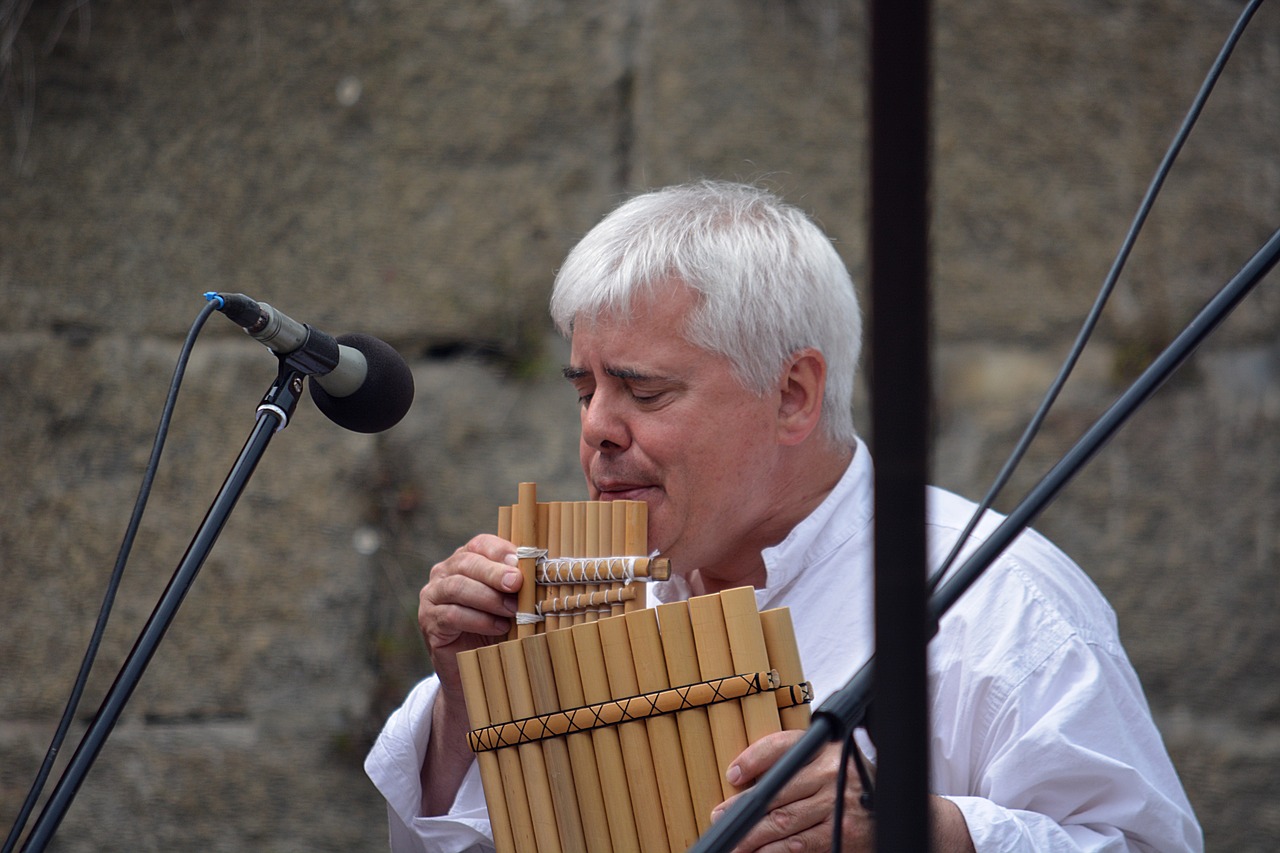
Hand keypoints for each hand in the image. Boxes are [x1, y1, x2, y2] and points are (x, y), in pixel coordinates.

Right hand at [418, 533, 522, 696]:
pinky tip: (498, 627)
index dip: (500, 550)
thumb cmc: (497, 627)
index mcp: (465, 560)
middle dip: (494, 573)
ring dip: (489, 598)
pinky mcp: (429, 622)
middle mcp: (444, 573)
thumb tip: (540, 570)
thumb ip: (518, 585)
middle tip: (516, 583)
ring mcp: (432, 596)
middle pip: (467, 563)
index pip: (480, 544)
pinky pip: (451, 615)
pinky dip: (479, 620)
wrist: (476, 666)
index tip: (521, 561)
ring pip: (457, 587)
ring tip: (512, 610)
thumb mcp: (511, 602)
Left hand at [711, 730, 873, 852]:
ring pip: (783, 821)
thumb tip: (743, 777)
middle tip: (720, 817)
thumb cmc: (844, 779)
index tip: (732, 774)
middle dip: (743, 807)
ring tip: (734, 842)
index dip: (753, 759)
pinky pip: (800, 844)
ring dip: (753, 835)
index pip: (781, 747)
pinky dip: (775, 851)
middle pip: (776, 790)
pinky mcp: (840, 834)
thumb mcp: (823, 758)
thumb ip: (790, 760)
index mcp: (822, 749)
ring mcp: (836, 805)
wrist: (889, 801)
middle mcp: (829, 773)